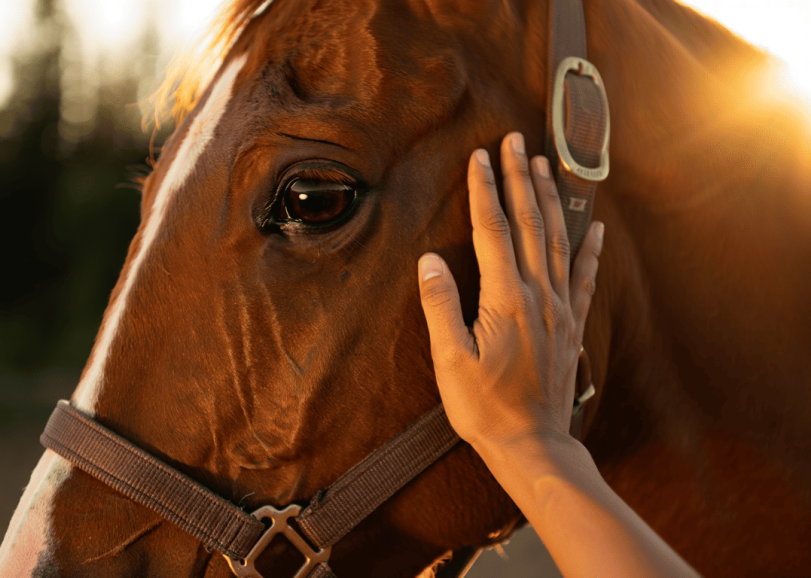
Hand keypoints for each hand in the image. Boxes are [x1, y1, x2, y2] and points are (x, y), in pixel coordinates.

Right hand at [417, 132, 603, 450]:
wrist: (533, 444)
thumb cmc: (485, 407)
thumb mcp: (450, 361)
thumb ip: (440, 307)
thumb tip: (430, 260)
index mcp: (505, 299)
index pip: (492, 231)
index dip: (484, 191)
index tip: (478, 156)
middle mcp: (538, 295)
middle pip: (529, 224)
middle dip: (519, 178)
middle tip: (513, 141)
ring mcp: (560, 308)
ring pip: (557, 240)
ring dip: (549, 200)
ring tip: (543, 166)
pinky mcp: (571, 325)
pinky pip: (583, 277)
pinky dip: (590, 248)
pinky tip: (595, 228)